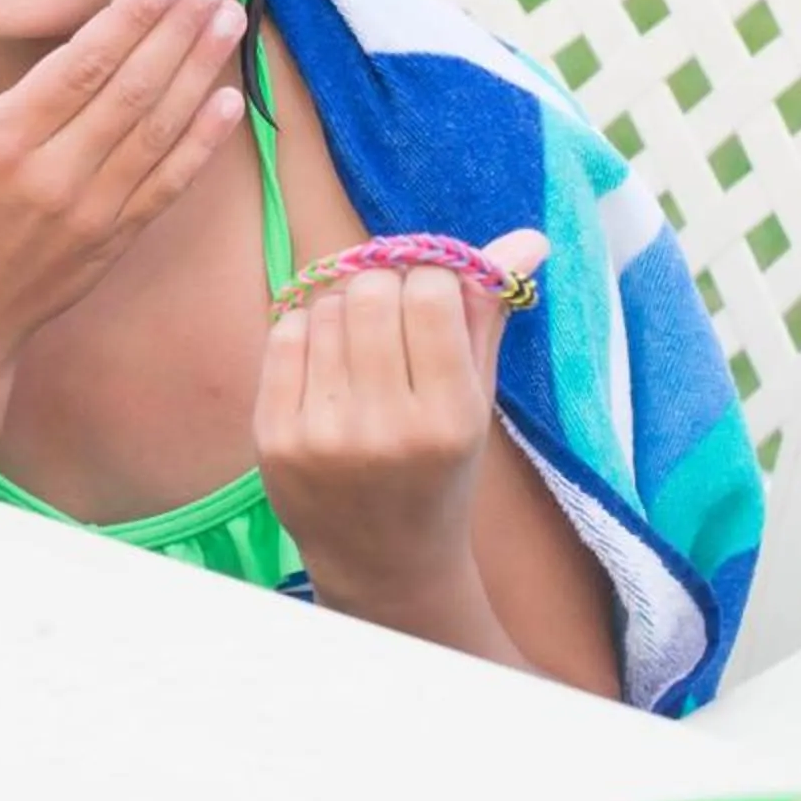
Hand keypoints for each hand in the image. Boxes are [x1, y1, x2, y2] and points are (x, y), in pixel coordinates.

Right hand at [0, 0, 246, 366]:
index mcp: (1, 144)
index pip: (78, 70)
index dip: (126, 21)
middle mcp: (53, 176)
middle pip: (129, 92)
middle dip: (176, 31)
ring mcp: (92, 211)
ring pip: (158, 130)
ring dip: (200, 71)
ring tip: (230, 18)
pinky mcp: (117, 238)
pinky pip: (169, 183)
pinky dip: (203, 142)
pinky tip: (232, 100)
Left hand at [255, 230, 547, 614]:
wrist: (382, 562)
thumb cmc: (439, 471)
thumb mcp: (476, 402)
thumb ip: (489, 315)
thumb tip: (526, 238)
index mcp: (449, 419)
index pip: (430, 292)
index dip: (430, 280)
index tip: (432, 300)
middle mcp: (385, 428)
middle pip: (370, 290)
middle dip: (385, 287)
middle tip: (394, 316)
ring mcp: (322, 434)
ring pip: (325, 306)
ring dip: (344, 308)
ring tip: (363, 347)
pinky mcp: (273, 438)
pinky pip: (283, 333)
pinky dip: (306, 330)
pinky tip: (329, 362)